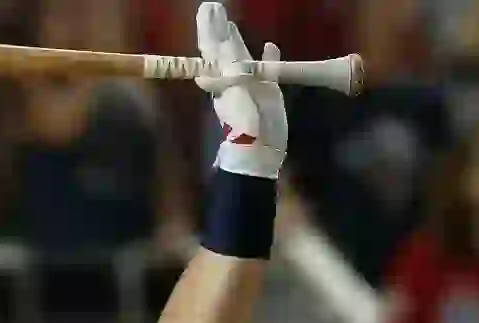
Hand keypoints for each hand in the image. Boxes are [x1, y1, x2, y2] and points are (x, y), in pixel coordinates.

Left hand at [193, 2, 286, 179]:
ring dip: (234, 39)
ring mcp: (249, 84)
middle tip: (213, 7)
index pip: (213, 47)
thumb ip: (229, 73)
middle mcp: (233, 76)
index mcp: (223, 75)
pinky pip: (266, 69)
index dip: (210, 28)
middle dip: (217, 28)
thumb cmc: (245, 125)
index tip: (208, 8)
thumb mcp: (236, 95)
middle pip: (222, 48)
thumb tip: (217, 55)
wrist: (260, 152)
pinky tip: (270, 45)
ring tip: (230, 24)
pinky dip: (268, 57)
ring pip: (240, 56)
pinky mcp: (267, 92)